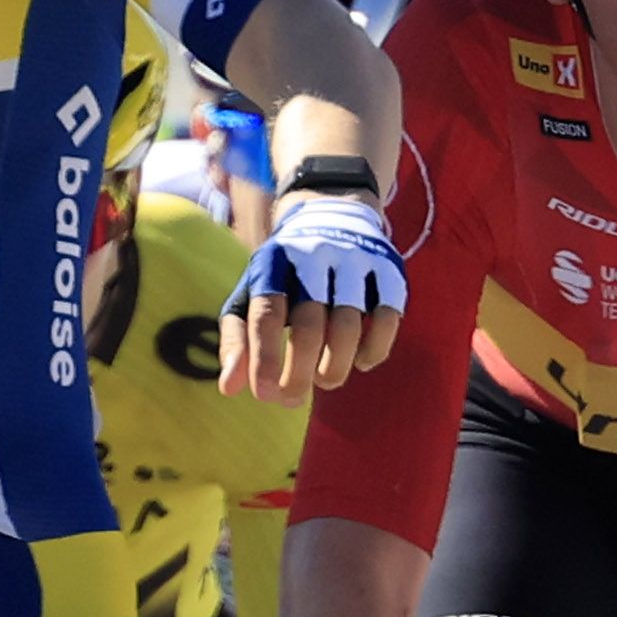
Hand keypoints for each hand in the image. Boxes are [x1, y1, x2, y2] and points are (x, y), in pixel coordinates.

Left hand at [224, 185, 406, 400]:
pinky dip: (373, 351)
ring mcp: (355, 261)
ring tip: (324, 381)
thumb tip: (228, 389)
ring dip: (334, 367)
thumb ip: (236, 339)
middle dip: (299, 375)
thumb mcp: (250, 294)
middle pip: (308, 326)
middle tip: (293, 399)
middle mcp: (314, 257)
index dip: (264, 359)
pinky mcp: (389, 270)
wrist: (333, 217)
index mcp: (273, 263)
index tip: (264, 394)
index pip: (266, 314)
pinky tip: (359, 362)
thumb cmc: (283, 274)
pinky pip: (385, 319)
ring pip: (347, 326)